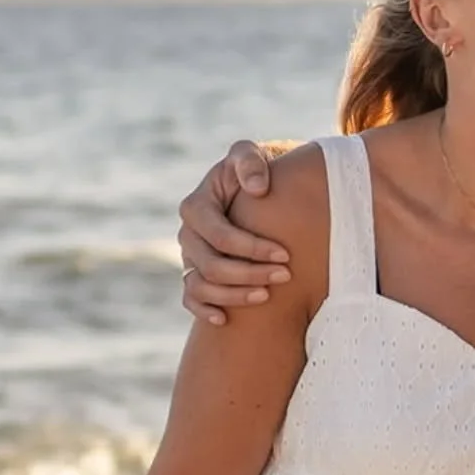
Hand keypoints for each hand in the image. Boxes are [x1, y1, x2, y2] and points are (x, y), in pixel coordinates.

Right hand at [178, 141, 291, 325]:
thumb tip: (256, 188)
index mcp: (197, 205)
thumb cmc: (257, 172)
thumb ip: (250, 161)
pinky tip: (225, 319)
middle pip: (211, 265)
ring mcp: (190, 256)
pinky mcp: (195, 274)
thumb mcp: (252, 155)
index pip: (219, 235)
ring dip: (233, 295)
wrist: (259, 192)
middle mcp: (188, 233)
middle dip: (249, 273)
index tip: (285, 254)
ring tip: (267, 295)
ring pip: (201, 286)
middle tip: (285, 275)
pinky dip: (204, 310)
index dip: (251, 248)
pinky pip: (191, 298)